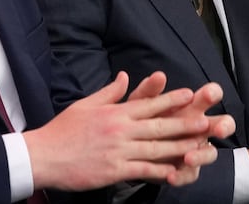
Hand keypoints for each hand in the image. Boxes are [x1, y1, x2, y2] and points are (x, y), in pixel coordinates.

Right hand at [25, 71, 232, 190]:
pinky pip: (141, 170)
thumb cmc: (62, 130)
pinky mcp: (113, 170)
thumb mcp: (86, 105)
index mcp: (115, 113)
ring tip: (200, 145)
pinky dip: (159, 171)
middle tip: (207, 121)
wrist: (41, 156)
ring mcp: (118, 151)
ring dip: (180, 146)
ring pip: (156, 148)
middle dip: (185, 123)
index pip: (149, 104)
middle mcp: (120, 130)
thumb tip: (125, 76)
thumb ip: (110, 92)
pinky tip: (175, 172)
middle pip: (159, 126)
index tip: (190, 95)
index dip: (171, 100)